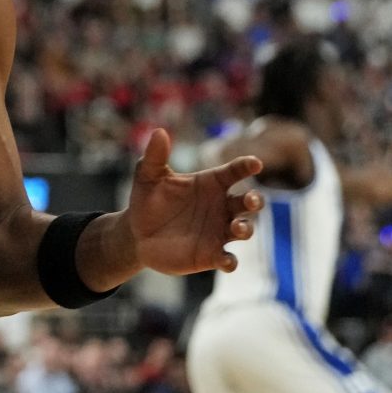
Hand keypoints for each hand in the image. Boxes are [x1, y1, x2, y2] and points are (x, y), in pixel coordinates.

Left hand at [118, 129, 264, 277]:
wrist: (136, 234)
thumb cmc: (147, 200)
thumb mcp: (148, 177)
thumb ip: (155, 156)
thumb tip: (158, 131)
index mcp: (210, 184)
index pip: (233, 172)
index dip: (246, 166)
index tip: (255, 163)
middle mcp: (220, 207)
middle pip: (247, 202)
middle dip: (255, 200)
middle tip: (252, 200)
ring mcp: (218, 232)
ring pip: (243, 229)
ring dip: (245, 229)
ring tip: (237, 228)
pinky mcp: (211, 255)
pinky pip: (228, 259)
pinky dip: (230, 261)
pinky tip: (226, 261)